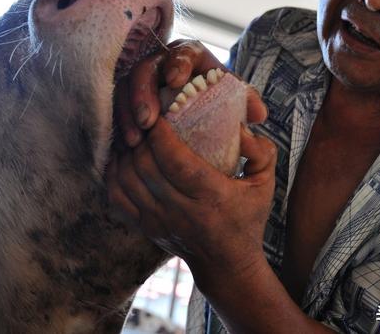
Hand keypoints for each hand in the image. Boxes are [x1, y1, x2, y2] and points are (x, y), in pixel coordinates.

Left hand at [106, 117, 276, 283]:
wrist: (226, 265)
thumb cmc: (246, 218)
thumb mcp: (265, 184)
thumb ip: (261, 151)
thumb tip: (240, 126)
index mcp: (212, 197)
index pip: (175, 161)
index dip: (161, 134)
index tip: (160, 113)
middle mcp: (181, 212)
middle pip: (146, 166)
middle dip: (141, 137)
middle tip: (145, 117)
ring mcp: (158, 222)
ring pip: (126, 179)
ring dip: (126, 152)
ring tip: (134, 133)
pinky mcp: (144, 227)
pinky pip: (116, 195)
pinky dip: (114, 173)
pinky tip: (123, 157)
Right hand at [114, 39, 267, 146]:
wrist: (199, 111)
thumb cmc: (216, 99)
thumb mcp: (231, 97)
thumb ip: (245, 101)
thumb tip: (259, 115)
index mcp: (190, 57)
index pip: (181, 51)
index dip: (177, 63)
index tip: (176, 81)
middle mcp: (161, 63)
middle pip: (145, 69)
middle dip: (143, 94)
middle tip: (149, 120)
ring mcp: (140, 80)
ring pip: (125, 89)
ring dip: (128, 114)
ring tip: (134, 141)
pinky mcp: (127, 99)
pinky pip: (116, 107)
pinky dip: (120, 125)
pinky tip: (126, 145)